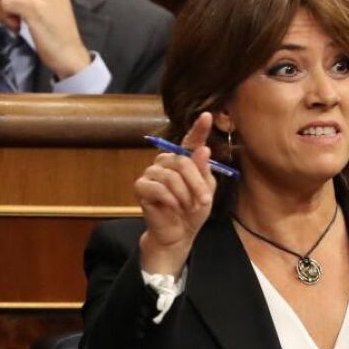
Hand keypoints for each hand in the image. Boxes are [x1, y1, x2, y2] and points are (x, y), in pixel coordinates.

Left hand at [0, 0, 91, 79]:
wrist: (69, 54)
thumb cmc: (56, 32)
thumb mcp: (49, 2)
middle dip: (4, 1)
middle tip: (14, 20)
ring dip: (4, 11)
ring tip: (17, 24)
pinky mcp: (34, 6)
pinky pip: (5, 4)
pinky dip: (5, 17)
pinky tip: (17, 27)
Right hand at [135, 112, 216, 274]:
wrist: (179, 233)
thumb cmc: (193, 210)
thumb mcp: (206, 191)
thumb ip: (204, 171)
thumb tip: (203, 148)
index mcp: (183, 159)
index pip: (190, 140)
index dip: (198, 128)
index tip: (207, 116)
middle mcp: (166, 161)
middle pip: (182, 161)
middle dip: (196, 183)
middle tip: (204, 201)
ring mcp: (152, 172)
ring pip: (172, 177)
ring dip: (185, 195)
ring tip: (187, 207)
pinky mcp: (141, 186)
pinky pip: (159, 188)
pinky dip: (171, 200)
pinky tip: (173, 208)